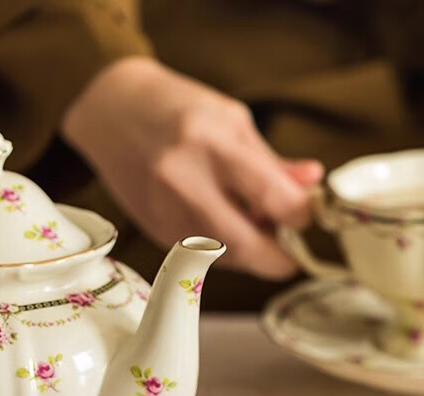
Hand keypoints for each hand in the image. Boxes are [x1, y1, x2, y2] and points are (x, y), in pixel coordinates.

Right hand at [61, 57, 322, 279]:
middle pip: (244, 246)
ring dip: (249, 254)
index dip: (299, 216)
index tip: (306, 216)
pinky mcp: (156, 232)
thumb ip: (271, 162)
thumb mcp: (231, 120)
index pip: (271, 197)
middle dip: (276, 259)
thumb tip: (312, 185)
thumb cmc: (176, 108)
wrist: (111, 113)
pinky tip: (225, 227)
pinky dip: (223, 250)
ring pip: (224, 258)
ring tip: (255, 228)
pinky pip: (202, 256)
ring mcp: (165, 213)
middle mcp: (183, 183)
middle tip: (291, 256)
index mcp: (210, 144)